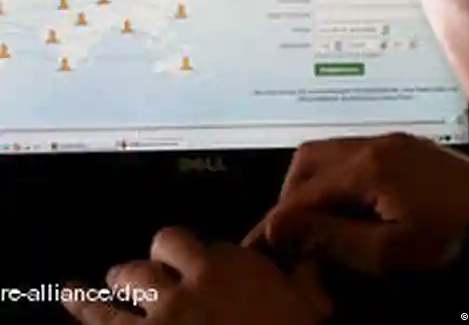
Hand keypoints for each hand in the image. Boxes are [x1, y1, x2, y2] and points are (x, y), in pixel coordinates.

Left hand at [63, 227, 322, 324]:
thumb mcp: (307, 309)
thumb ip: (302, 280)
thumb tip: (306, 263)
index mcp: (234, 267)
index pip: (211, 244)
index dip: (205, 257)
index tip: (205, 268)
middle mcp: (195, 279)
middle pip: (165, 246)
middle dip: (157, 257)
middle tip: (149, 270)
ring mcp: (163, 312)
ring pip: (128, 277)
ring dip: (117, 278)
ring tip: (101, 279)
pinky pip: (103, 321)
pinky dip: (83, 307)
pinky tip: (68, 294)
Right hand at [244, 134, 468, 273]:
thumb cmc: (454, 239)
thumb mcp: (390, 252)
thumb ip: (332, 237)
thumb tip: (280, 227)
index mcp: (368, 166)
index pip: (304, 192)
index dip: (278, 220)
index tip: (259, 245)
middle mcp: (375, 142)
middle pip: (310, 157)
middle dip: (291, 193)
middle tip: (290, 231)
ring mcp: (393, 140)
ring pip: (332, 152)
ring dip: (315, 184)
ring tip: (318, 221)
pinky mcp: (407, 147)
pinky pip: (356, 153)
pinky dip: (340, 177)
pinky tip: (350, 203)